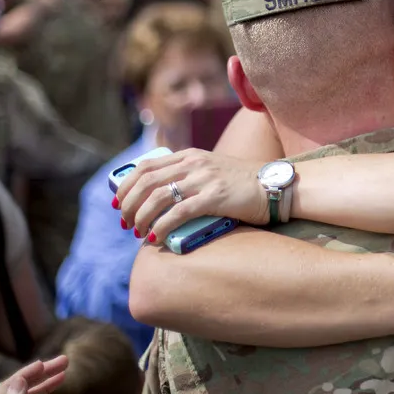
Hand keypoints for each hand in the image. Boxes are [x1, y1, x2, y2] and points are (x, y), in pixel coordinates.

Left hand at [116, 148, 266, 243]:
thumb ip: (189, 176)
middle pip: (146, 182)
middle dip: (129, 205)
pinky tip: (155, 238)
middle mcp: (194, 163)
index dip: (126, 186)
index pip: (145, 167)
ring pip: (157, 198)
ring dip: (141, 218)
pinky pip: (177, 213)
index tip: (119, 204)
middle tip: (126, 223)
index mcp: (190, 155)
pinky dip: (161, 227)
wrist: (274, 186)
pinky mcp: (214, 197)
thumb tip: (160, 198)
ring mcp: (204, 179)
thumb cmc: (243, 184)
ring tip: (138, 233)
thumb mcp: (212, 170)